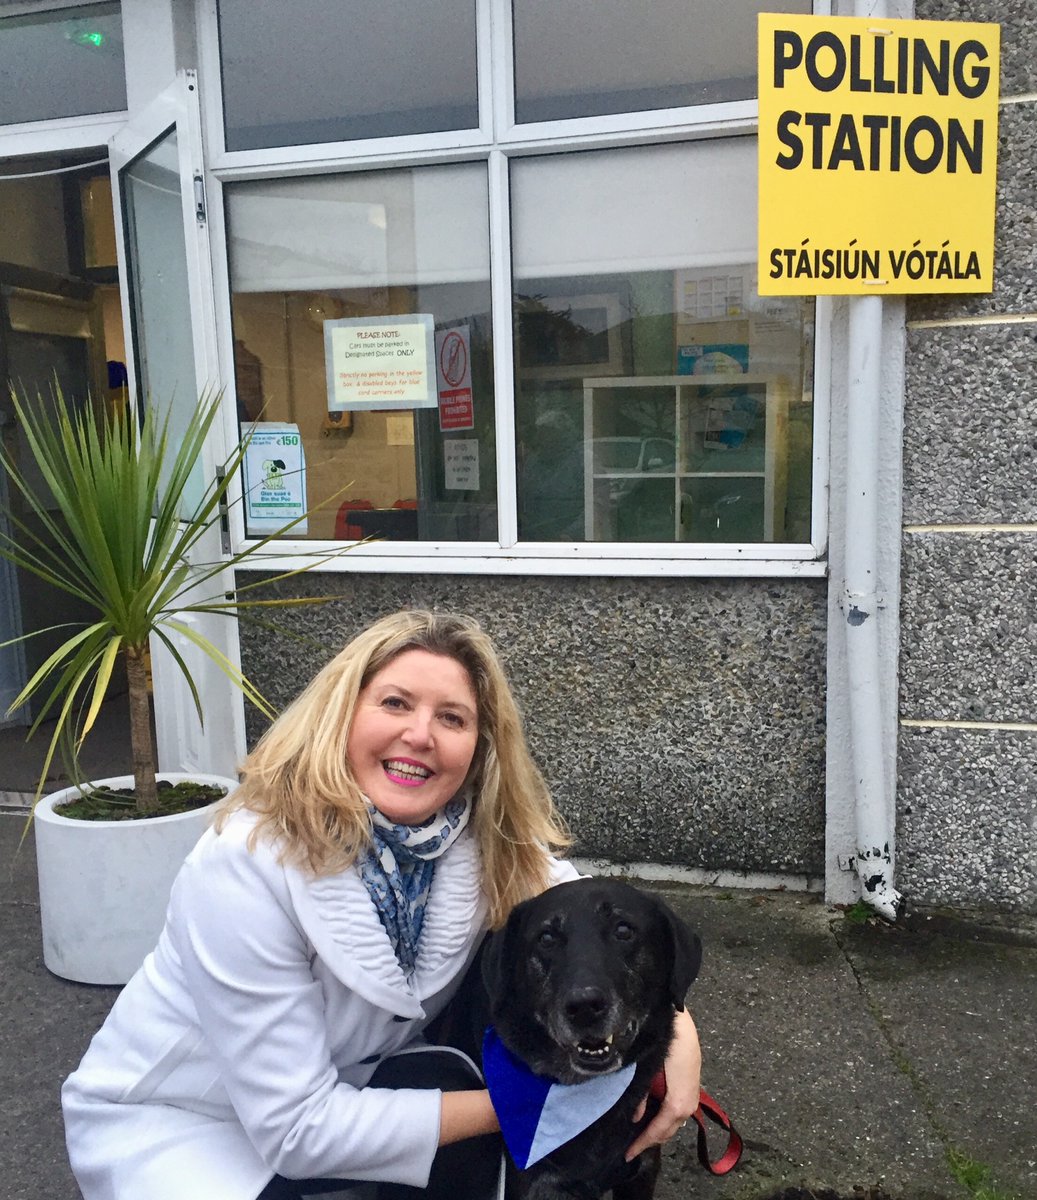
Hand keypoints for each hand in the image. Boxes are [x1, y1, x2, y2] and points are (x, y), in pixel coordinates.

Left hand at [625, 1007, 701, 1160]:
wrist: (677, 1014)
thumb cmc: (663, 1040)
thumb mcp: (649, 1068)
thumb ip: (642, 1094)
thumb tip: (635, 1117)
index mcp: (679, 1099)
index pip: (660, 1129)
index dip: (643, 1143)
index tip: (628, 1153)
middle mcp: (689, 1100)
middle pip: (670, 1129)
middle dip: (652, 1139)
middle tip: (632, 1146)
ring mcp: (693, 1091)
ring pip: (676, 1120)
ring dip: (660, 1128)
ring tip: (640, 1132)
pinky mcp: (691, 1081)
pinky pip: (678, 1108)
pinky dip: (666, 1116)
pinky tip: (653, 1113)